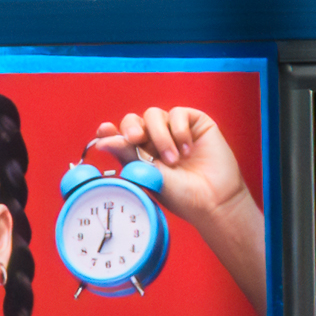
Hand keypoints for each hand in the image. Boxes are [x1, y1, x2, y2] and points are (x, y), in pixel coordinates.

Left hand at [92, 105, 269, 309]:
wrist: (213, 201)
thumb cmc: (183, 196)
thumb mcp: (150, 177)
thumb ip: (127, 156)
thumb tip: (102, 141)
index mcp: (141, 155)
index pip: (121, 136)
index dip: (110, 131)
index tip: (103, 131)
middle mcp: (155, 141)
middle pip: (134, 120)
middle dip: (131, 127)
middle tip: (136, 139)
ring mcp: (175, 131)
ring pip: (154, 114)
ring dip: (160, 136)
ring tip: (173, 159)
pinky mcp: (195, 124)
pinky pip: (178, 113)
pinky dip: (179, 130)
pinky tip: (188, 149)